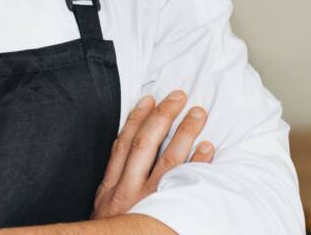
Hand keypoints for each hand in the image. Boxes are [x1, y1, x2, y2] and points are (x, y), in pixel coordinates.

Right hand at [91, 91, 214, 219]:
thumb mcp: (101, 214)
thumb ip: (111, 191)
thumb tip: (125, 166)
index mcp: (110, 188)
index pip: (123, 144)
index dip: (135, 118)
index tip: (148, 99)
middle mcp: (127, 190)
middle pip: (145, 143)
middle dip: (162, 116)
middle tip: (179, 96)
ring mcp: (147, 202)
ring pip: (167, 159)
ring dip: (184, 132)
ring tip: (198, 113)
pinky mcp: (165, 215)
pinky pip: (184, 184)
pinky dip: (197, 164)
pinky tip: (208, 149)